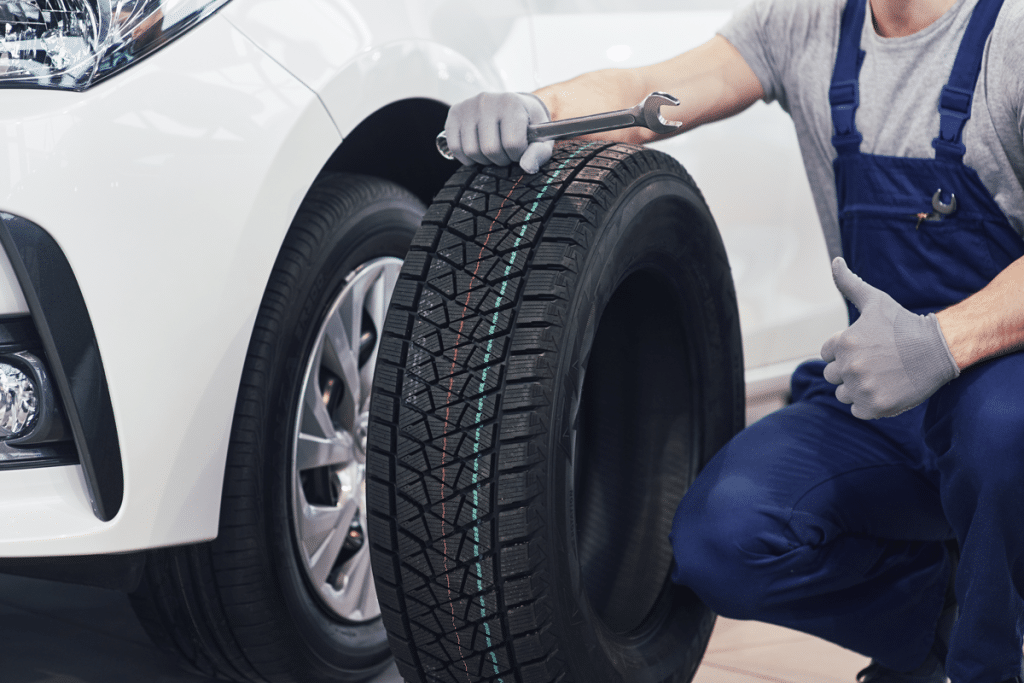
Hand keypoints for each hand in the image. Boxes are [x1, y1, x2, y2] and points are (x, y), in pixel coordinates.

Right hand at [444, 92, 553, 172]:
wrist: (512, 105)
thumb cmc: (528, 124)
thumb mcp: (541, 137)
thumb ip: (539, 153)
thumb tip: (527, 167)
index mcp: (511, 103)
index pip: (512, 143)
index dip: (517, 155)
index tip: (520, 150)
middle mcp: (487, 101)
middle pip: (490, 149)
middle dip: (501, 159)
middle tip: (506, 152)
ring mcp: (468, 106)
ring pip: (471, 151)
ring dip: (484, 159)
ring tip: (493, 150)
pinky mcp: (454, 113)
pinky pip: (455, 147)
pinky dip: (466, 157)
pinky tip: (478, 150)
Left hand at [820, 258, 959, 418]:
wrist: (939, 349)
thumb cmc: (904, 324)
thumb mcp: (875, 300)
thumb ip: (849, 283)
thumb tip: (834, 261)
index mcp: (843, 343)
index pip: (827, 355)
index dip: (845, 352)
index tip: (866, 347)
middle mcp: (849, 366)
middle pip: (832, 376)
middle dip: (849, 370)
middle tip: (875, 363)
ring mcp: (862, 388)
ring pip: (843, 394)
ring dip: (857, 388)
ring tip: (881, 375)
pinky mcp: (875, 407)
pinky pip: (857, 410)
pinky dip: (868, 404)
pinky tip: (885, 389)